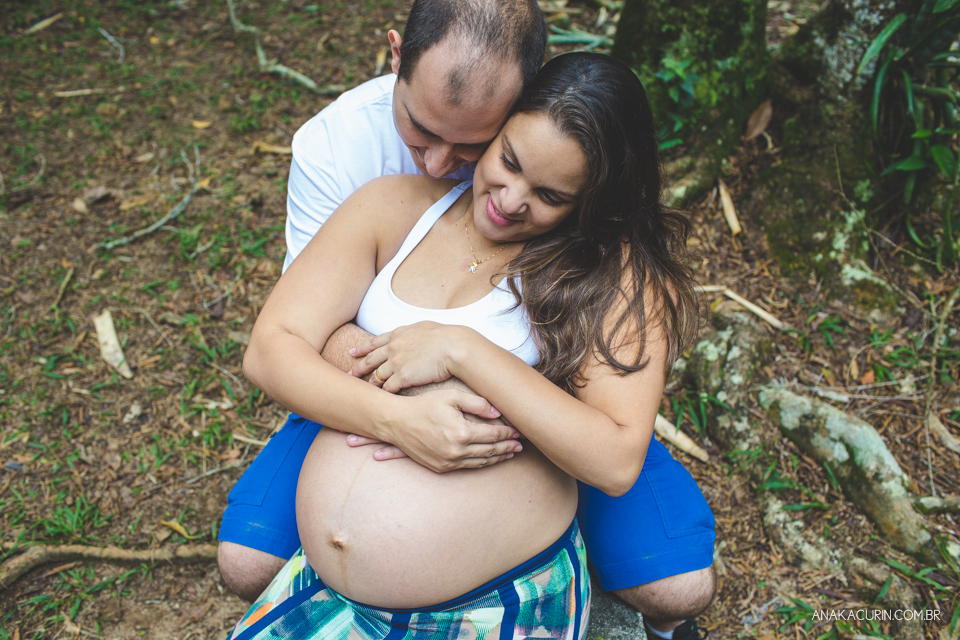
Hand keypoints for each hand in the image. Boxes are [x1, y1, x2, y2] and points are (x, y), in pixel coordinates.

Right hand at [344, 411, 511, 461]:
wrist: (396, 422)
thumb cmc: (424, 405)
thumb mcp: (451, 396)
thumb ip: (476, 403)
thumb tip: (498, 413)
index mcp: (461, 432)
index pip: (492, 435)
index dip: (507, 433)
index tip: (519, 431)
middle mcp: (456, 451)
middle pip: (490, 451)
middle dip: (507, 447)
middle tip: (520, 445)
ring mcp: (448, 462)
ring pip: (480, 462)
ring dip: (497, 458)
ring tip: (509, 453)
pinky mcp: (441, 467)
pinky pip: (466, 466)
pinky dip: (480, 463)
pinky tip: (488, 459)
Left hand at [348, 322, 465, 392]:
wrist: (454, 347)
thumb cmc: (447, 337)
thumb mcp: (426, 327)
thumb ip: (415, 332)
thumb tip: (416, 332)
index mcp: (399, 334)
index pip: (375, 342)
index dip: (363, 348)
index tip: (352, 352)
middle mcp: (393, 347)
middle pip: (370, 359)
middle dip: (358, 367)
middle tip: (349, 374)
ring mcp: (396, 362)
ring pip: (377, 376)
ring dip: (370, 384)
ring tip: (363, 390)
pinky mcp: (403, 377)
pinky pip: (388, 388)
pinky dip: (383, 394)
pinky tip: (380, 399)